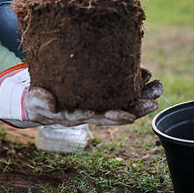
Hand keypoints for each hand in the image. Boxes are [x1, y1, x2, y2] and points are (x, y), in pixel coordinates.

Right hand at [0, 65, 163, 127]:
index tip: (128, 115)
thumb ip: (41, 102)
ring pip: (124, 102)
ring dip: (142, 96)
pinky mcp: (101, 92)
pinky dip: (133, 82)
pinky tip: (145, 73)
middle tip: (154, 101)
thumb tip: (50, 102)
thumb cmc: (38, 102)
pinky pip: (121, 89)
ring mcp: (99, 102)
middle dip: (138, 108)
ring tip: (158, 86)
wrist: (39, 101)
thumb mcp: (35, 102)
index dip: (113, 118)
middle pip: (119, 113)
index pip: (99, 119)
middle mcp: (93, 111)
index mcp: (78, 116)